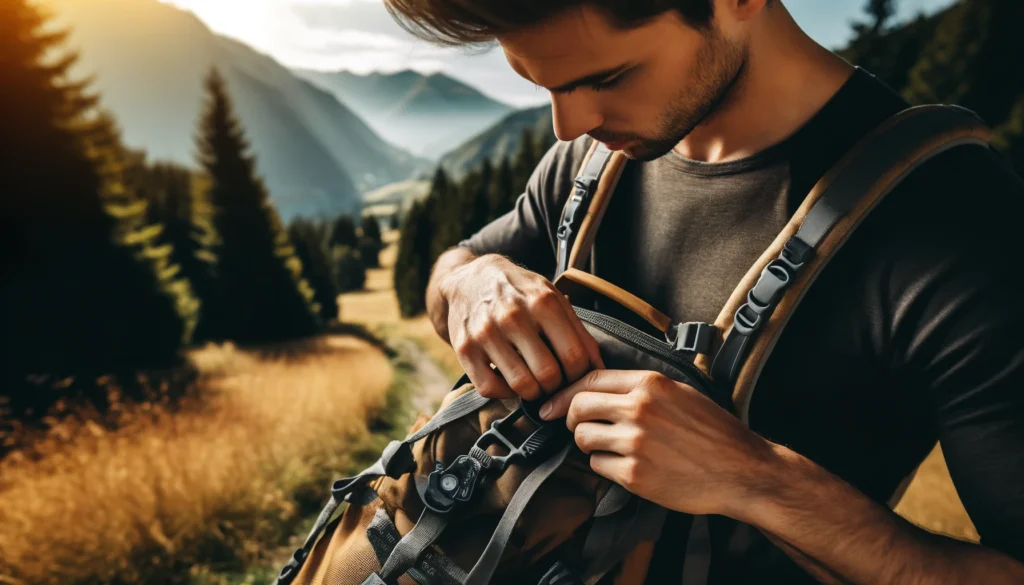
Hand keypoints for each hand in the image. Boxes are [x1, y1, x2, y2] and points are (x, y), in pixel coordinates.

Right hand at [439, 254, 603, 400]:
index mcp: (542, 301)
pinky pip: (490, 388)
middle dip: (556, 386)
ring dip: (533, 392)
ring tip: (534, 383)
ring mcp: (486, 333)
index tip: (575, 377)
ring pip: (521, 385)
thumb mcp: (552, 297)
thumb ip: (577, 330)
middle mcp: (513, 316)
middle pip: (548, 374)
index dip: (579, 375)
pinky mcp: (464, 349)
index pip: (574, 356)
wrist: (469, 279)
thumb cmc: (518, 291)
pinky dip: (504, 392)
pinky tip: (509, 380)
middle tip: (554, 382)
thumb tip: (597, 367)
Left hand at [538, 369, 775, 516]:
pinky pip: (598, 467)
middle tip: (581, 429)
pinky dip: (606, 467)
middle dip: (572, 420)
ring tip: (611, 448)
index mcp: (649, 384)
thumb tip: (599, 390)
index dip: (564, 393)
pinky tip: (627, 466)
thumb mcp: (680, 393)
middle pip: (578, 408)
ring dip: (590, 445)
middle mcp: (639, 409)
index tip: (551, 405)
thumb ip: (641, 388)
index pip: (589, 379)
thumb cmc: (714, 432)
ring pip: (583, 439)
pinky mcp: (634, 475)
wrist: (742, 471)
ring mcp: (635, 443)